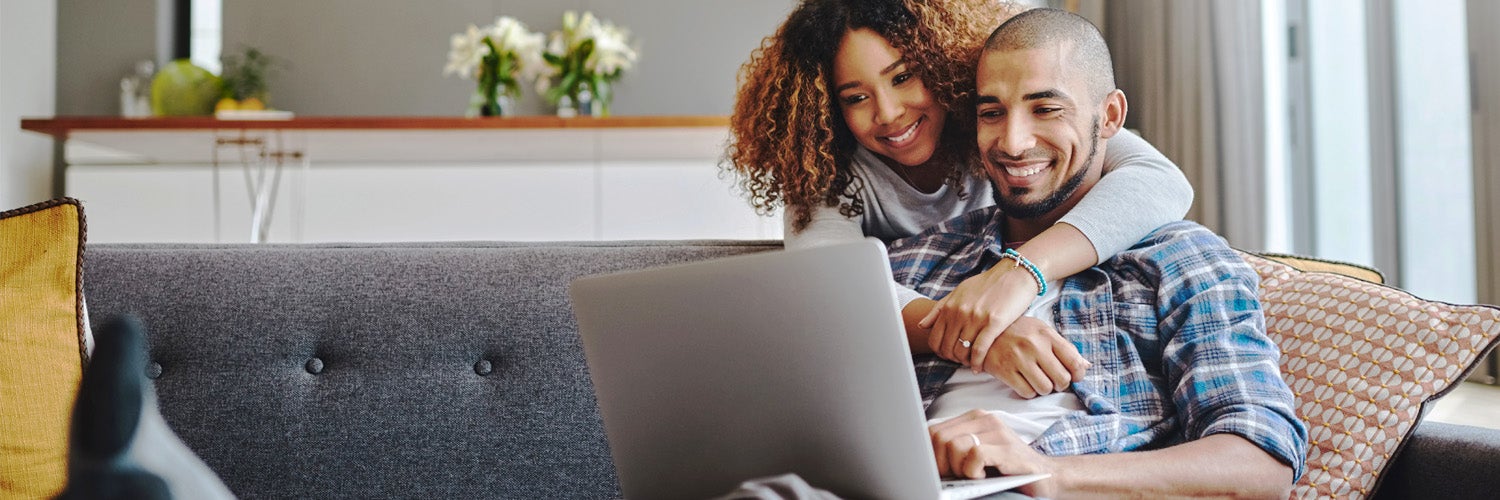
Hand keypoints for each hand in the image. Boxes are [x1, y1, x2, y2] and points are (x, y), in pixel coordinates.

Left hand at [921, 262, 1034, 368]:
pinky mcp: (994, 323)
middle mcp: (959, 313)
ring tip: (970, 364)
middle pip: (947, 348)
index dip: (939, 352)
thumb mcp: (958, 292)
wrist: (1013, 274)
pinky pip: (980, 350)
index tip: (948, 356)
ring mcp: (976, 318)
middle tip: (961, 362)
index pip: (934, 339)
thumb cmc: (987, 284)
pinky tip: (979, 367)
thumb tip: (921, 326)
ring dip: (965, 362)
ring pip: (962, 351)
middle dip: (952, 359)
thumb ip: (939, 309)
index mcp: (949, 307)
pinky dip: (978, 362)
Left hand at [928, 409, 1060, 496]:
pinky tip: (982, 477)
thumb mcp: (975, 454)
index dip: (929, 454)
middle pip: (939, 437)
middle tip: (957, 476)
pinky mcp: (1007, 449)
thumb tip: (922, 457)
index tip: (940, 471)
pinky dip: (972, 471)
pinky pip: (974, 455)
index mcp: (974, 418)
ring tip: (973, 476)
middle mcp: (985, 419)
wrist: (1047, 478)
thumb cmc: (1007, 470)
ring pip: (954, 445)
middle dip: (941, 463)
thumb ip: (954, 448)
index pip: (933, 430)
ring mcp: (998, 432)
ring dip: (957, 469)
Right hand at [980, 317, 1089, 397]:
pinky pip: (1027, 392)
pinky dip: (1029, 392)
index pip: (1074, 361)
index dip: (1078, 374)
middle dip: (1060, 384)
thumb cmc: (1018, 331)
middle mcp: (1034, 346)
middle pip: (1062, 379)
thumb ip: (1064, 348)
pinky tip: (1025, 382)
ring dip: (1044, 389)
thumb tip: (1086, 366)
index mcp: (1046, 334)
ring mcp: (1018, 359)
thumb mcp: (1042, 331)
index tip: (1073, 376)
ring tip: (1038, 380)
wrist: (983, 331)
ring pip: (1045, 388)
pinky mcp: (1004, 370)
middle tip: (1053, 380)